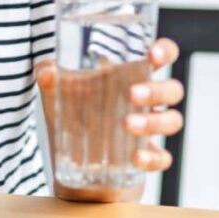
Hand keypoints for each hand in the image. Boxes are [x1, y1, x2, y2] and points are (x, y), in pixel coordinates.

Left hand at [35, 37, 183, 202]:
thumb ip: (49, 78)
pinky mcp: (148, 159)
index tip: (153, 53)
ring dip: (152, 121)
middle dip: (156, 90)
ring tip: (126, 124)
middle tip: (131, 94)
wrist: (72, 166)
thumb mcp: (57, 95)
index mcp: (131, 76)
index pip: (162, 56)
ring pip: (172, 120)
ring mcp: (151, 130)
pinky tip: (136, 157)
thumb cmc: (73, 117)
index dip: (165, 50)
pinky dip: (153, 157)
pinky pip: (163, 158)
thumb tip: (46, 71)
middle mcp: (147, 101)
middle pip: (172, 89)